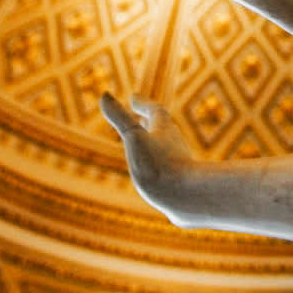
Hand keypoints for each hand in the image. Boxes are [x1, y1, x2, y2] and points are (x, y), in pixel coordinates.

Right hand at [100, 93, 197, 225]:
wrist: (188, 198)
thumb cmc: (160, 166)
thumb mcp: (134, 138)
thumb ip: (120, 118)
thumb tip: (104, 95)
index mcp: (164, 131)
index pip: (155, 111)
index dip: (143, 104)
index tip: (133, 98)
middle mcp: (174, 145)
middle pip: (163, 129)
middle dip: (150, 123)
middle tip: (141, 118)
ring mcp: (179, 165)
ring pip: (167, 150)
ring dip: (155, 144)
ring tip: (147, 145)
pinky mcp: (180, 185)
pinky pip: (170, 172)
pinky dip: (160, 168)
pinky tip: (158, 180)